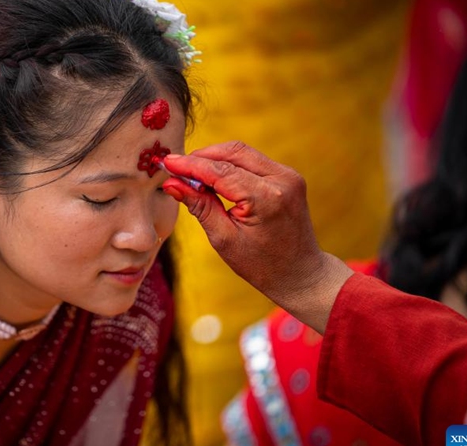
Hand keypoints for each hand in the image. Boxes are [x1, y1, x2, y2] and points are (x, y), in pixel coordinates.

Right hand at [162, 141, 351, 331]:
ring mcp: (288, 175)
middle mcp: (281, 180)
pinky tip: (213, 177)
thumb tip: (172, 184)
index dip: (190, 165)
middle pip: (232, 152)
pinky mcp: (288, 176)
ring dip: (214, 159)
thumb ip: (199, 206)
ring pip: (242, 153)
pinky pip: (252, 160)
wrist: (300, 273)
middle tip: (175, 168)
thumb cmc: (261, 264)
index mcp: (266, 198)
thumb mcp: (224, 239)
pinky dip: (230, 165)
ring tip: (191, 174)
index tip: (167, 162)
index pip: (220, 172)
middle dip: (201, 157)